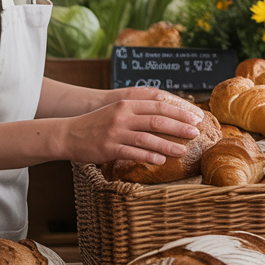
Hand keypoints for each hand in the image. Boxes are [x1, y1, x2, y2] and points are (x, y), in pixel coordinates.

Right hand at [59, 94, 203, 165]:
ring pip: (148, 138)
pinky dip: (149, 156)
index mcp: (127, 104)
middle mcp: (123, 116)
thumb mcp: (117, 110)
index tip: (195, 117)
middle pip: (157, 120)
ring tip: (183, 151)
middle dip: (179, 126)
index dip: (179, 111)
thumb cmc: (97, 123)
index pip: (159, 105)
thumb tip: (167, 114)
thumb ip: (138, 111)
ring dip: (168, 145)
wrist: (68, 134)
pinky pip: (133, 152)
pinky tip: (161, 160)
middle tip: (196, 133)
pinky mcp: (109, 148)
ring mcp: (116, 132)